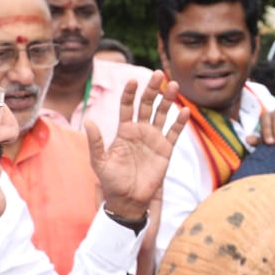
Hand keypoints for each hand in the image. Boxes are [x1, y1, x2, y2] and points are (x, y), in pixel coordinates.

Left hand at [87, 70, 189, 221]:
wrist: (129, 200)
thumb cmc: (112, 181)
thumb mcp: (100, 162)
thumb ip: (96, 143)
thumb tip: (89, 122)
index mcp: (123, 130)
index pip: (127, 106)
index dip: (130, 93)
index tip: (133, 81)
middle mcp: (140, 131)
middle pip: (147, 104)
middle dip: (152, 89)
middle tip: (157, 75)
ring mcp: (154, 139)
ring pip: (162, 114)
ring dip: (168, 99)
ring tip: (173, 85)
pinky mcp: (166, 149)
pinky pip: (174, 133)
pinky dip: (180, 122)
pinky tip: (185, 111)